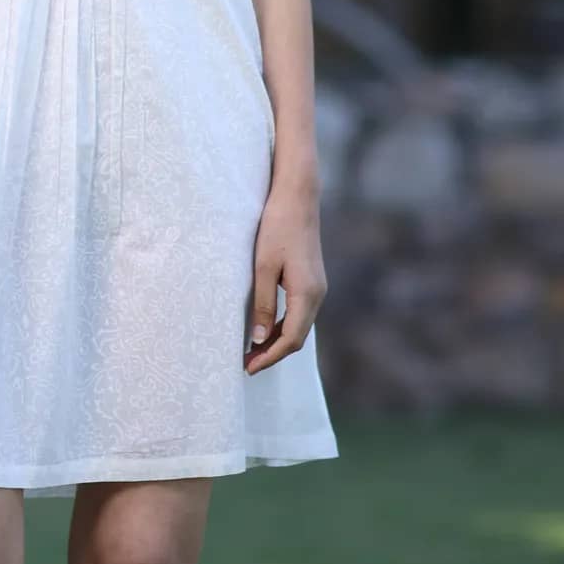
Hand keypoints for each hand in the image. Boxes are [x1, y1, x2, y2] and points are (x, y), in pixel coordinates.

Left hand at [244, 187, 327, 372]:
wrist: (297, 197)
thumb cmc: (277, 226)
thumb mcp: (263, 267)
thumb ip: (262, 304)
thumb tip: (257, 339)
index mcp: (307, 294)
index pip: (290, 339)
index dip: (269, 357)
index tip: (248, 367)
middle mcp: (318, 294)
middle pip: (297, 337)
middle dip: (272, 353)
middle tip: (246, 364)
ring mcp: (317, 288)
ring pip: (299, 326)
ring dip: (277, 341)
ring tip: (251, 351)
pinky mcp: (312, 280)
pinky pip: (299, 313)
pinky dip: (282, 325)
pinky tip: (264, 328)